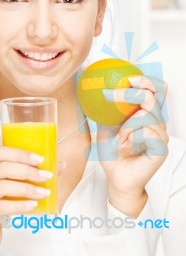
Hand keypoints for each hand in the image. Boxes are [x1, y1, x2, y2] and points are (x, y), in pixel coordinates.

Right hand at [0, 146, 62, 255]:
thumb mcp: (13, 187)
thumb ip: (32, 174)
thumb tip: (60, 164)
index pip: (0, 153)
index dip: (21, 154)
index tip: (40, 160)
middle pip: (2, 168)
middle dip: (27, 171)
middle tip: (46, 176)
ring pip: (2, 186)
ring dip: (26, 188)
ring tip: (44, 193)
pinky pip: (0, 206)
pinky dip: (19, 205)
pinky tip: (32, 205)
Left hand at [96, 75, 168, 215]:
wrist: (116, 178)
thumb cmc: (113, 152)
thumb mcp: (106, 125)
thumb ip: (107, 109)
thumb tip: (94, 88)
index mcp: (147, 114)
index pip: (156, 90)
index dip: (147, 80)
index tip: (129, 78)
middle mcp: (157, 122)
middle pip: (152, 96)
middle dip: (131, 92)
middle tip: (112, 95)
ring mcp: (161, 135)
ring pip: (146, 115)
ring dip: (126, 125)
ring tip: (120, 138)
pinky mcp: (161, 148)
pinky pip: (147, 132)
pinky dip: (131, 137)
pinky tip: (126, 146)